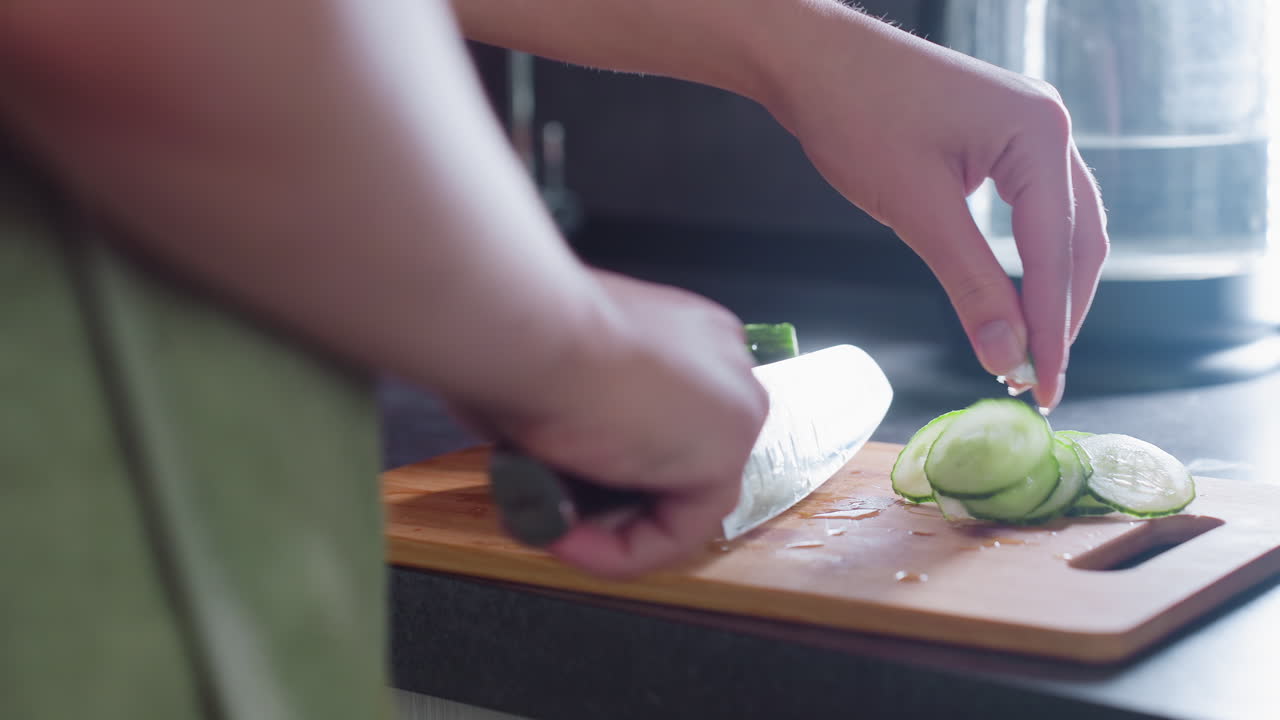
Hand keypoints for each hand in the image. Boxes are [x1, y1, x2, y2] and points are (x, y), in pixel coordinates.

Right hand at [446, 269, 768, 578]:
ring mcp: (733, 407)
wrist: (525, 330)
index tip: (542, 478)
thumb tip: (542, 455)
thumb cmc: (518, 338)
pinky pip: (676, 531)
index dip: (599, 465)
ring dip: (604, 529)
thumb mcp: (544, 375)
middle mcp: (721, 362)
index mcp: (684, 332)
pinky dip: (620, 552)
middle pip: (672, 462)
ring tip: (545, 525)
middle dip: (604, 499)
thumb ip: (569, 413)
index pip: (660, 421)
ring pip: (676, 500)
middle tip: (544, 510)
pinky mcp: (726, 454)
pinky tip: (566, 540)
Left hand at [763, 9, 1108, 410]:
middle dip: (1060, 314)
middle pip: (1077, 241)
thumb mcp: (916, 210)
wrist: (811, 57)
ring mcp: (1028, 127)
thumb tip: (1008, 356)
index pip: (1057, 254)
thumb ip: (971, 285)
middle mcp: (1049, 126)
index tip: (1046, 390)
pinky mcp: (1001, 136)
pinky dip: (1028, 257)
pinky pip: (1033, 207)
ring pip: (1060, 226)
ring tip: (1029, 351)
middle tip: (1038, 381)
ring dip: (1049, 289)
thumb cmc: (855, 115)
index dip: (1053, 330)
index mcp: (1039, 135)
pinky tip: (1015, 295)